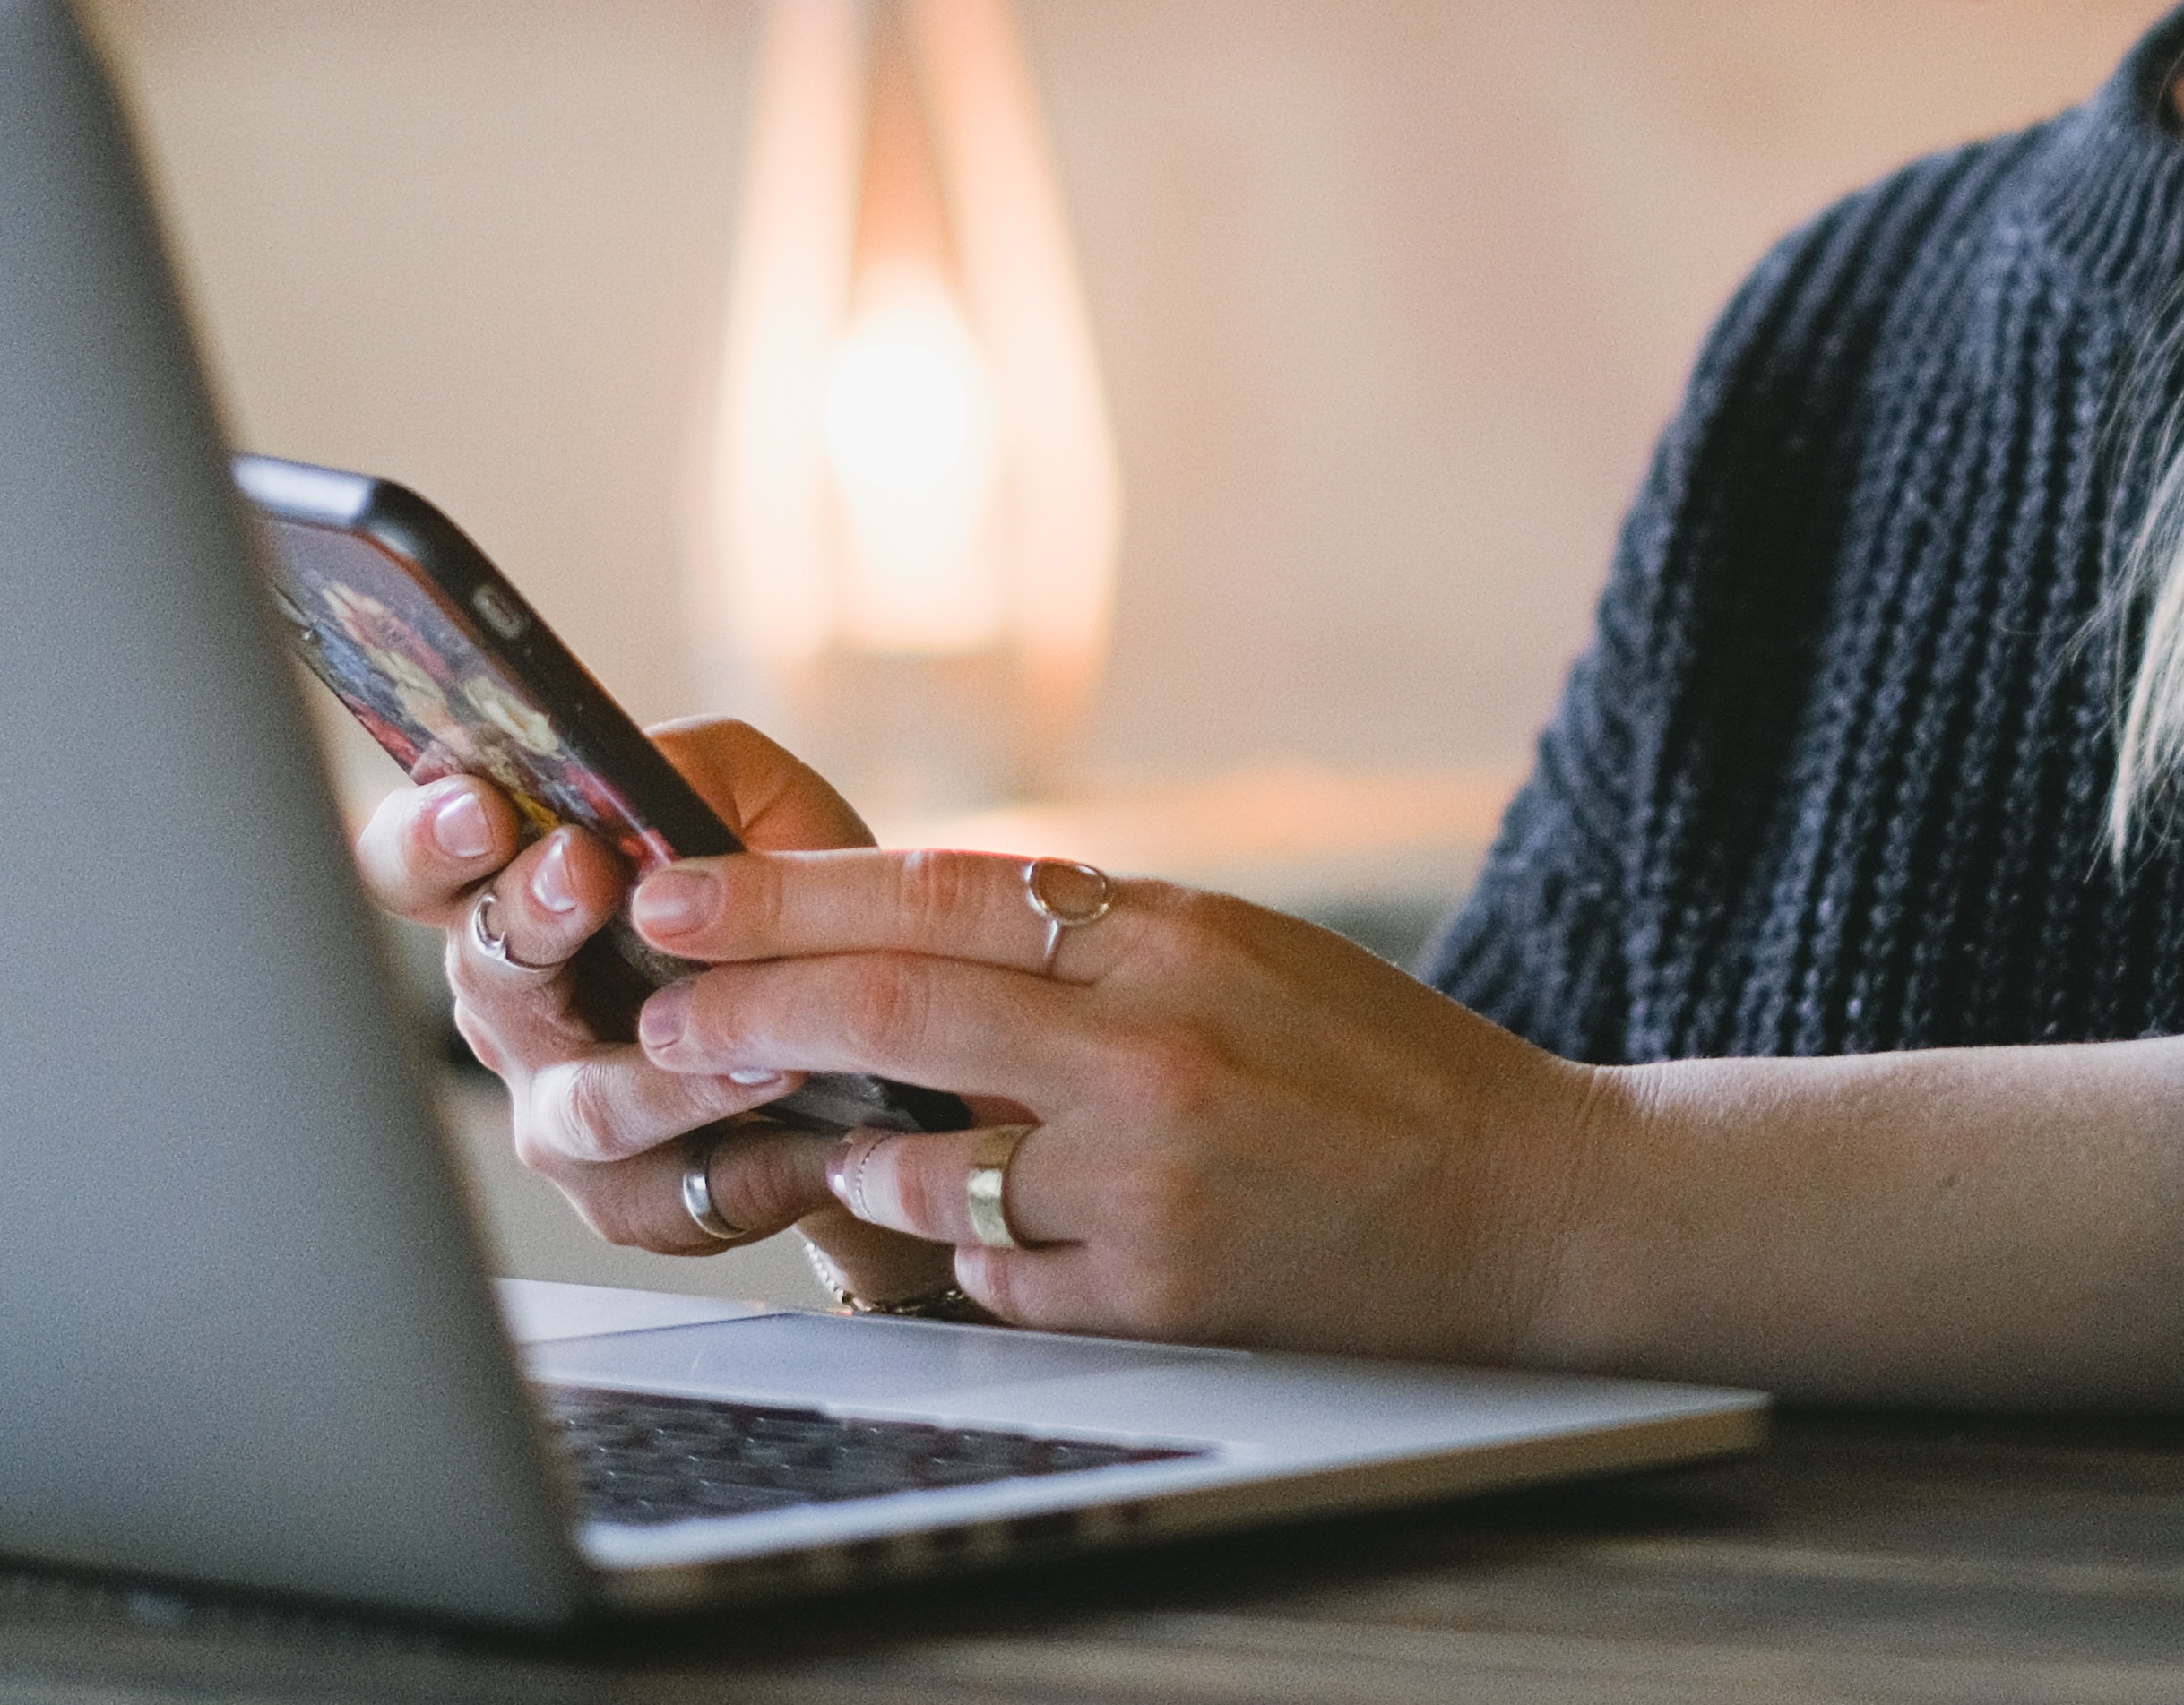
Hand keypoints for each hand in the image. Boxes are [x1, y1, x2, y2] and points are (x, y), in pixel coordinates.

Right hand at [346, 721, 951, 1301]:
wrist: (874, 1022)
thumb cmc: (788, 896)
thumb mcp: (755, 798)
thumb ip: (693, 767)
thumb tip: (628, 776)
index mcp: (516, 897)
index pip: (418, 866)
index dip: (427, 837)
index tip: (479, 807)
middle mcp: (515, 1010)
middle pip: (485, 973)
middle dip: (532, 917)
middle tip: (586, 874)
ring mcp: (560, 1112)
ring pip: (587, 1106)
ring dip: (673, 1074)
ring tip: (763, 1044)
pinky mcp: (632, 1199)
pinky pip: (683, 1189)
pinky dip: (762, 1155)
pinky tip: (820, 1132)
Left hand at [607, 848, 1614, 1359]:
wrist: (1525, 1201)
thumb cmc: (1374, 1068)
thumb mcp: (1239, 950)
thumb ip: (1089, 940)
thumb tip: (909, 925)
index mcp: (1167, 933)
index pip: (934, 891)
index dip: (785, 894)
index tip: (678, 894)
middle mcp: (1148, 1044)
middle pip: (891, 1009)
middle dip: (747, 1011)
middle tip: (658, 1014)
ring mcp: (1145, 1176)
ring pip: (920, 1163)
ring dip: (858, 1157)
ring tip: (838, 1146)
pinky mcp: (1154, 1291)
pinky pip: (993, 1273)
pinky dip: (972, 1253)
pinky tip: (999, 1235)